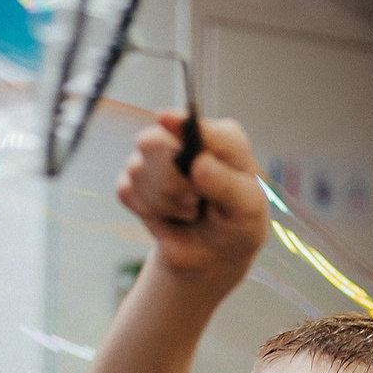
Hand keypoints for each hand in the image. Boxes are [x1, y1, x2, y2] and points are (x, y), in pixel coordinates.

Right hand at [114, 115, 266, 288]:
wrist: (213, 253)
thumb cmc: (236, 224)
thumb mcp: (246, 209)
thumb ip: (227, 186)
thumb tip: (199, 163)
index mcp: (220, 137)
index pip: (195, 125)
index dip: (178, 123)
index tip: (164, 119)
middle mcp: (183, 137)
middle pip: (154, 142)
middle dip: (173, 182)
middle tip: (196, 201)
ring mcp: (154, 156)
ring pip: (138, 170)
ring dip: (164, 202)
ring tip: (189, 211)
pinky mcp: (133, 179)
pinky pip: (126, 190)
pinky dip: (146, 210)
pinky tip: (168, 214)